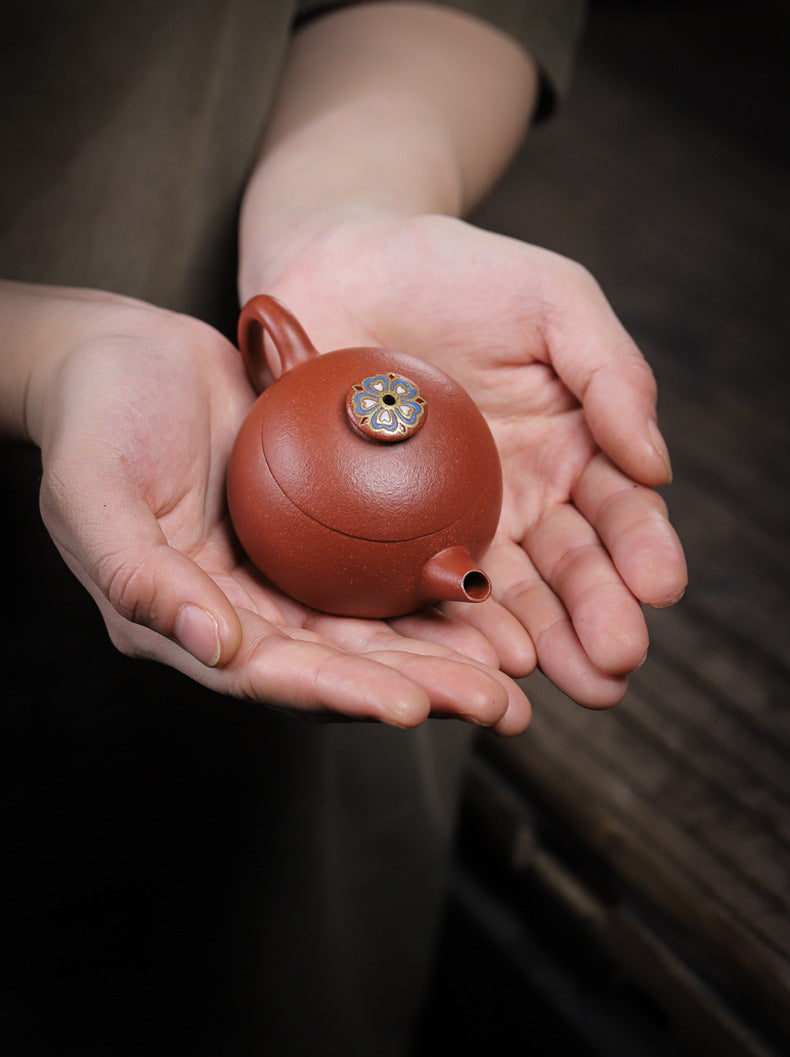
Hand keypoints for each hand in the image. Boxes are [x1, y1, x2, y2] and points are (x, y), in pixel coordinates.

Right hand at [21, 286, 527, 731]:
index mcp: (184, 622)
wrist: (123, 352)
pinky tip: (488, 586)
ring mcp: (282, 573)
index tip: (413, 705)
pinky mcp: (314, 531)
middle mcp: (241, 612)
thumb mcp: (91, 491)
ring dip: (444, 652)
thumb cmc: (93, 418)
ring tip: (517, 668)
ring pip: (372, 627)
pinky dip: (432, 581)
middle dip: (421, 690)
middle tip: (500, 705)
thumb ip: (138, 576)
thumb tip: (220, 646)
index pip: (270, 675)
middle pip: (339, 666)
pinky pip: (380, 564)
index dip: (341, 695)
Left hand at [251, 208, 687, 707]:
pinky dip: (446, 628)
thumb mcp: (554, 300)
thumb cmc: (455, 271)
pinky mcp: (383, 535)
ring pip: (501, 598)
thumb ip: (612, 373)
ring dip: (537, 646)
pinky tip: (469, 658)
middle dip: (596, 621)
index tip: (659, 586)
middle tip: (614, 664)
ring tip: (562, 682)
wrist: (341, 262)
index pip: (617, 513)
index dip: (641, 551)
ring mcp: (449, 523)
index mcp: (569, 450)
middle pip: (567, 574)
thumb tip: (658, 467)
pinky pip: (416, 587)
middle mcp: (518, 500)